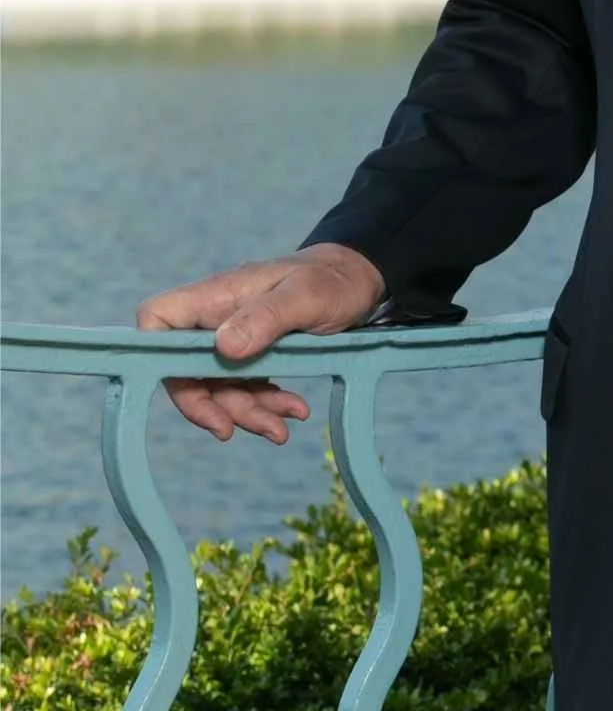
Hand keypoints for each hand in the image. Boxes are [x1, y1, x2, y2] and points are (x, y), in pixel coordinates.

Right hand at [136, 245, 385, 445]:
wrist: (360, 279)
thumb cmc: (331, 280)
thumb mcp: (305, 297)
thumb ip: (265, 317)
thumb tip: (223, 347)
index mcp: (216, 296)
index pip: (157, 320)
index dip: (154, 354)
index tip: (183, 384)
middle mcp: (217, 318)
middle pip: (186, 368)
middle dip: (211, 403)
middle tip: (234, 430)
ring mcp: (235, 336)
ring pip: (220, 385)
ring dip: (247, 411)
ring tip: (282, 430)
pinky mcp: (255, 352)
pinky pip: (247, 386)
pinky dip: (266, 404)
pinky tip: (294, 411)